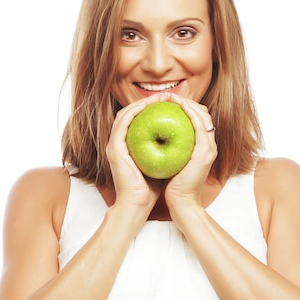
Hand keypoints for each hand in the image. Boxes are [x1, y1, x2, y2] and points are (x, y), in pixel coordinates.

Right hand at [106, 97, 162, 214]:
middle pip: (133, 113)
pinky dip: (136, 111)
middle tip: (168, 95)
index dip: (155, 109)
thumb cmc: (153, 189)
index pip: (141, 121)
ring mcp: (115, 144)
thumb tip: (185, 136)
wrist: (138, 204)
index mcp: (130, 146)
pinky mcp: (114, 148)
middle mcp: (121, 142)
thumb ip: (168, 150)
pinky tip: (150, 107)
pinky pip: (123, 122)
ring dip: (143, 102)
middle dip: (150, 101)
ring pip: (127, 113)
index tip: (173, 103)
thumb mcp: (164, 164)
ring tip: (161, 97)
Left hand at [163, 95, 216, 213]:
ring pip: (203, 116)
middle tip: (168, 96)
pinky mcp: (205, 153)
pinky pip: (199, 126)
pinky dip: (190, 113)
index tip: (167, 104)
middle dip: (187, 101)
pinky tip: (177, 107)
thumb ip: (169, 151)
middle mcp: (209, 146)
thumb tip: (154, 138)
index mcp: (202, 148)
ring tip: (172, 97)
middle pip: (203, 114)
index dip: (185, 108)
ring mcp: (209, 149)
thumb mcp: (171, 164)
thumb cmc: (173, 188)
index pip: (198, 121)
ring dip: (188, 103)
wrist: (181, 205)